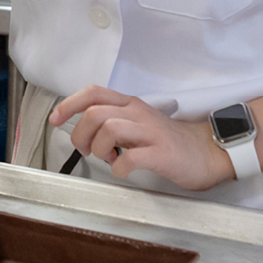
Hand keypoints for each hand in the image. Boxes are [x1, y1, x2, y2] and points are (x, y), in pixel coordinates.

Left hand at [50, 86, 234, 191]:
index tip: (55, 119)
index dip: (68, 104)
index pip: (93, 92)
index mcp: (130, 104)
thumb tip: (82, 131)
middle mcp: (138, 113)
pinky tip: (123, 170)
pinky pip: (132, 157)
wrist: (206, 152)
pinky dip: (119, 167)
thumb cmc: (166, 140)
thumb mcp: (136, 122)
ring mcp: (151, 132)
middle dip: (80, 134)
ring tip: (107, 158)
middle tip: (85, 150)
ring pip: (109, 128)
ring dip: (98, 148)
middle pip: (95, 112)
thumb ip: (111, 121)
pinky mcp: (162, 153)